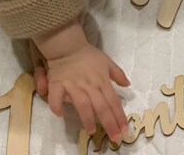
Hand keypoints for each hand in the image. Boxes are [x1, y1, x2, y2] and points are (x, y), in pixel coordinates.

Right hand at [32, 22, 128, 142]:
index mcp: (101, 80)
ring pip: (82, 104)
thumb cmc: (88, 55)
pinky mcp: (58, 83)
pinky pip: (56, 96)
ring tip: (92, 131)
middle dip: (109, 123)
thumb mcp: (106, 61)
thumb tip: (127, 84)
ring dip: (87, 119)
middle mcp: (89, 85)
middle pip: (101, 106)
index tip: (124, 130)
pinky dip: (57, 105)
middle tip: (114, 138)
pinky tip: (60, 114)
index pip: (113, 101)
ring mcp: (73, 85)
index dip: (119, 116)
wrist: (68, 45)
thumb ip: (117, 73)